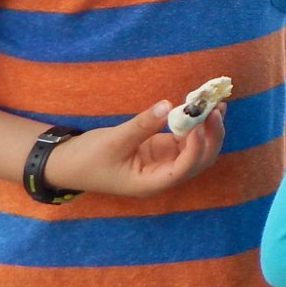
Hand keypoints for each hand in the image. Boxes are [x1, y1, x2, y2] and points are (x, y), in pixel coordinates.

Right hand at [42, 100, 224, 197]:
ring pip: (197, 149)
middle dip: (210, 135)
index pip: (183, 168)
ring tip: (217, 103)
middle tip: (216, 108)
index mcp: (151, 183)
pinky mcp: (162, 150)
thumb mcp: (113, 141)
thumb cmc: (86, 159)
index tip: (197, 123)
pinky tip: (202, 108)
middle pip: (199, 160)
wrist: (68, 164)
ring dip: (208, 128)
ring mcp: (165, 163)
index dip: (195, 147)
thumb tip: (167, 106)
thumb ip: (141, 125)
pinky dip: (195, 124)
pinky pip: (186, 139)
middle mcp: (163, 176)